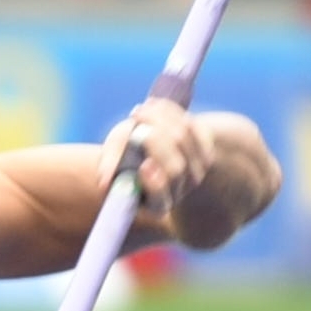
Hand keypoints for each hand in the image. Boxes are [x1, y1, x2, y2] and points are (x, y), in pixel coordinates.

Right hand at [99, 97, 212, 219]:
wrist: (151, 143)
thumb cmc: (125, 156)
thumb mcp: (114, 158)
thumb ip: (109, 167)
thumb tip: (104, 182)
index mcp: (156, 203)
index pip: (160, 200)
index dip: (155, 185)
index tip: (144, 165)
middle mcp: (179, 191)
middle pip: (174, 166)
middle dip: (153, 139)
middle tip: (134, 119)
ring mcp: (197, 172)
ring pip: (182, 139)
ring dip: (158, 118)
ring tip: (139, 111)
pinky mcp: (207, 150)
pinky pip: (191, 125)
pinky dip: (169, 112)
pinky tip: (154, 107)